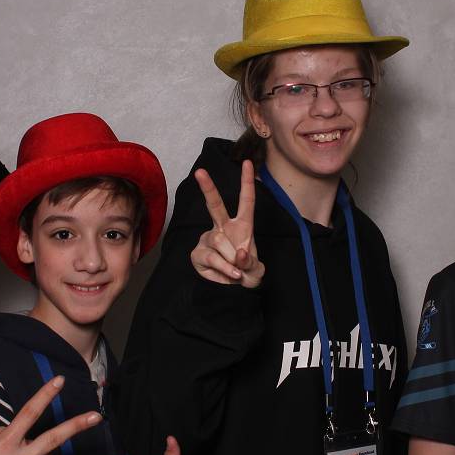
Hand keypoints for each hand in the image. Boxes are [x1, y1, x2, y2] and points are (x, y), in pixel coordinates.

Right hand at [191, 159, 263, 287]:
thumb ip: (251, 263)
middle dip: (207, 188)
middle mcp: (223, 228)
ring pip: (219, 241)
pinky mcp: (198, 253)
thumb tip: (240, 253)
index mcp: (242, 226)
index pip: (246, 201)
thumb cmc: (246, 274)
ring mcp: (209, 239)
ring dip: (231, 260)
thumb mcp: (256, 271)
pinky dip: (223, 268)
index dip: (246, 182)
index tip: (247, 163)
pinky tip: (228, 275)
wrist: (232, 292)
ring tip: (236, 272)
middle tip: (200, 171)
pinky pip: (211, 257)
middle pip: (215, 205)